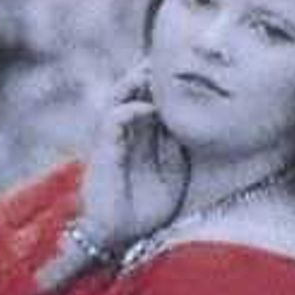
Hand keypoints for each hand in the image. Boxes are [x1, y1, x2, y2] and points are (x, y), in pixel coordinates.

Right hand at [45, 60, 184, 286]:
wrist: (119, 234)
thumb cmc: (146, 207)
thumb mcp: (174, 174)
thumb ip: (178, 148)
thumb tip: (189, 125)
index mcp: (143, 136)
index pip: (153, 100)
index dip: (167, 85)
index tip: (191, 70)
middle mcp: (126, 132)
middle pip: (135, 90)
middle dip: (151, 74)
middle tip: (173, 59)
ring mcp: (114, 138)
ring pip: (120, 96)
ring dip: (137, 82)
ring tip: (155, 71)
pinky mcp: (104, 149)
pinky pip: (114, 119)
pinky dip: (131, 109)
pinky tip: (149, 109)